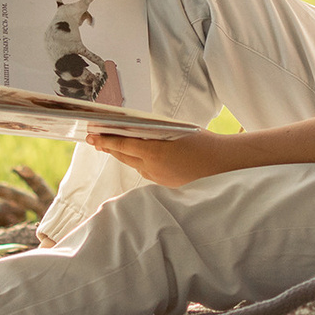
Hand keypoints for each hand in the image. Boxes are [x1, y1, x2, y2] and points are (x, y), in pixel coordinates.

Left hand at [87, 130, 233, 186]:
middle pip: (123, 156)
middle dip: (108, 147)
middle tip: (93, 139)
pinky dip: (137, 162)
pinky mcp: (164, 183)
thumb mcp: (176, 131)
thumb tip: (137, 131)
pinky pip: (145, 170)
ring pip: (133, 164)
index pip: (123, 144)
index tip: (92, 135)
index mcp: (154, 151)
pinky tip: (134, 156)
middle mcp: (152, 166)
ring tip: (109, 145)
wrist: (222, 165)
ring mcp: (157, 177)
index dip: (106, 139)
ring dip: (121, 154)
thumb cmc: (203, 144)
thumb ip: (155, 133)